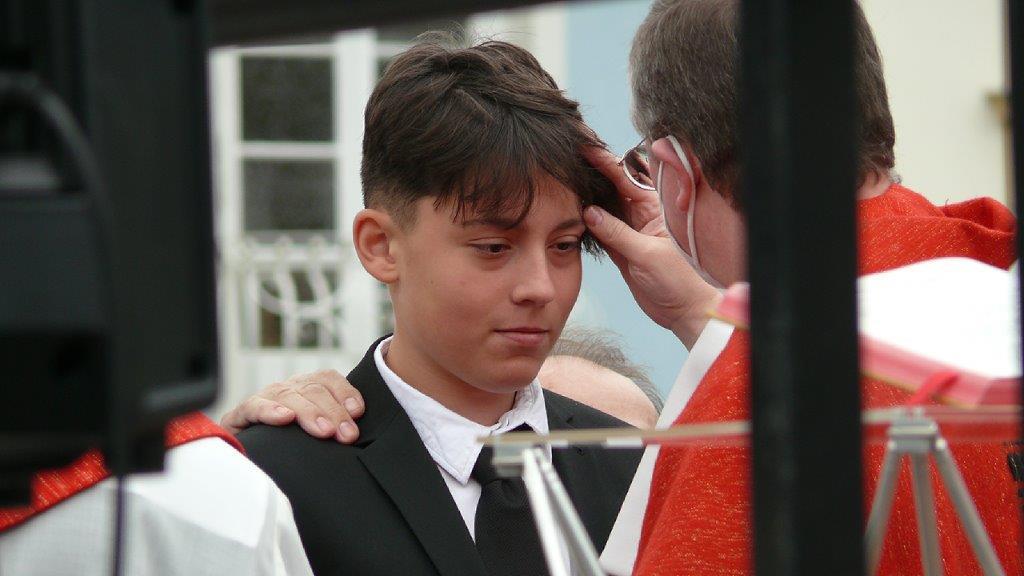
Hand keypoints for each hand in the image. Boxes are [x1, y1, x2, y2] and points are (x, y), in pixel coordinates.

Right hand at [220, 369, 364, 442]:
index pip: (328, 379)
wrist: (244, 452)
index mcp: (306, 388)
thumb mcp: (314, 433)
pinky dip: (270, 411)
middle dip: (334, 412)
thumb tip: (357, 436)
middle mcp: (287, 389)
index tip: (358, 412)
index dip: (345, 392)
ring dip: (309, 413)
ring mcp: (264, 399)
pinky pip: (255, 407)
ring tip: (325, 431)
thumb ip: (335, 428)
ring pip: (289, 396)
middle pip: (313, 390)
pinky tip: (285, 418)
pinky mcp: (240, 415)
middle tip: (347, 434)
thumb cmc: (286, 444)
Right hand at [583, 146, 720, 348]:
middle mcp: (641, 217)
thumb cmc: (677, 281)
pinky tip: (570, 212)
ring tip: (564, 181)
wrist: (683, 311)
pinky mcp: (621, 249)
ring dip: (587, 197)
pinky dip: (586, 222)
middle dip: (593, 173)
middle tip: (569, 159)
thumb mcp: (646, 255)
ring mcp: (630, 232)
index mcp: (654, 210)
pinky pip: (600, 230)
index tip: (585, 149)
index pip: (626, 180)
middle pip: (613, 188)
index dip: (606, 163)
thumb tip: (589, 212)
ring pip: (604, 208)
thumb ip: (617, 233)